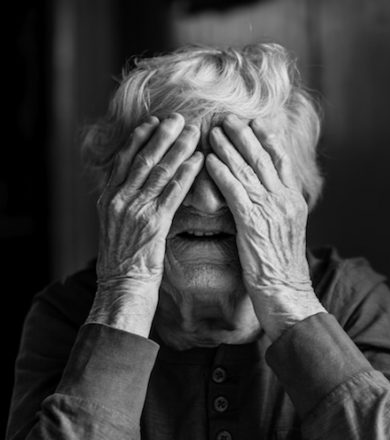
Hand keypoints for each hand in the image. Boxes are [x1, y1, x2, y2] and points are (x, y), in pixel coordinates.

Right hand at [87, 113, 203, 336]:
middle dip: (162, 135)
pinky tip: (198, 161)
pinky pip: (172, 193)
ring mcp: (135, 210)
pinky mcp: (153, 224)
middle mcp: (119, 200)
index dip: (140, 138)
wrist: (121, 289)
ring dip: (178, 149)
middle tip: (179, 117)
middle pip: (142, 159)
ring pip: (159, 172)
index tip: (153, 121)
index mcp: (108, 199)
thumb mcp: (115, 228)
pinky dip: (186, 174)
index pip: (124, 160)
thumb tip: (136, 188)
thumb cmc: (122, 262)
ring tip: (193, 132)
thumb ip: (123, 205)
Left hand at [206, 115, 324, 340]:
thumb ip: (278, 211)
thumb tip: (269, 197)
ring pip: (249, 171)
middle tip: (229, 117)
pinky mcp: (254, 223)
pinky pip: (236, 192)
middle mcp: (285, 200)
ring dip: (230, 148)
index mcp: (293, 201)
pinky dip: (223, 174)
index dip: (268, 139)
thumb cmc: (282, 268)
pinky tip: (210, 161)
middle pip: (264, 159)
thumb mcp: (286, 233)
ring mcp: (271, 210)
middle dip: (246, 135)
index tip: (256, 122)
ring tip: (215, 130)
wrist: (287, 293)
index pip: (282, 161)